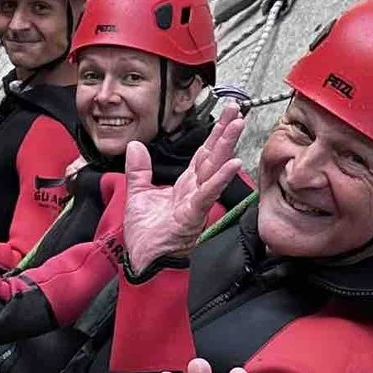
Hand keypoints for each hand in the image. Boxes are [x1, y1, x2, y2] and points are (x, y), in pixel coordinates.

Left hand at [114, 104, 249, 273]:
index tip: (225, 115)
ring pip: (213, 169)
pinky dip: (219, 179)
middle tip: (237, 111)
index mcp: (185, 186)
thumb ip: (139, 170)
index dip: (214, 134)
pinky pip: (207, 194)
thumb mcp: (137, 194)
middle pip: (212, 156)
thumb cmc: (147, 236)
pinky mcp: (192, 215)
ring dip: (226, 147)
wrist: (144, 262)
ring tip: (237, 126)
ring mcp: (197, 203)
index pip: (202, 154)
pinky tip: (231, 164)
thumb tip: (135, 146)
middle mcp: (195, 191)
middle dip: (225, 132)